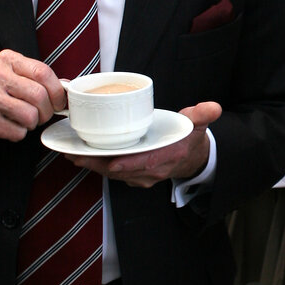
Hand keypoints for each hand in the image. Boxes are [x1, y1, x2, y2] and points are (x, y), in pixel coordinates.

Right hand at [0, 50, 66, 147]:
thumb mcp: (8, 76)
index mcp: (6, 60)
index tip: (59, 102)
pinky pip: (17, 132)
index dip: (57, 91)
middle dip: (46, 112)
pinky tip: (6, 127)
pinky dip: (17, 134)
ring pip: (30, 116)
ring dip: (31, 124)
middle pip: (40, 96)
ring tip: (20, 121)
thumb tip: (65, 87)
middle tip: (39, 116)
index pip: (43, 72)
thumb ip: (34, 79)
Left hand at [75, 102, 222, 188]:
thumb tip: (212, 108)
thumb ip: (202, 115)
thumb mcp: (198, 124)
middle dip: (98, 164)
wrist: (191, 158)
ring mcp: (141, 176)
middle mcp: (151, 171)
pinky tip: (81, 156)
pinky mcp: (132, 175)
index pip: (146, 163)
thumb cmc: (189, 138)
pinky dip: (96, 165)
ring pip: (112, 173)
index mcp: (166, 158)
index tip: (112, 162)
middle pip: (122, 170)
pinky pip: (111, 172)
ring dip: (92, 165)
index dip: (129, 164)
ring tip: (72, 154)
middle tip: (76, 154)